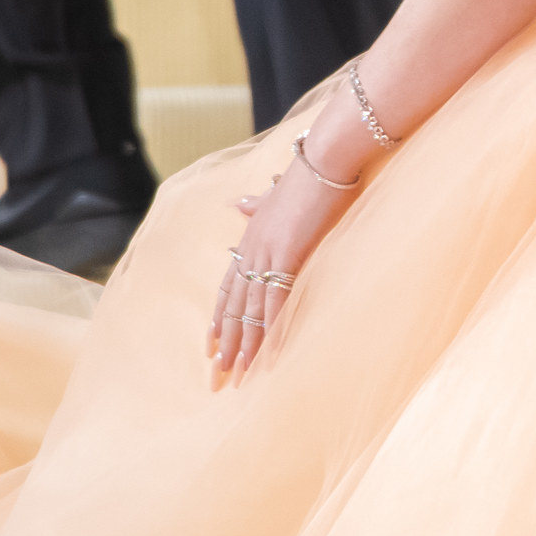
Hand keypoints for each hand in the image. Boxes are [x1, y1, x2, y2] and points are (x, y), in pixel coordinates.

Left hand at [208, 136, 363, 386]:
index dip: (219, 316)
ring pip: (251, 311)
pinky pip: (276, 304)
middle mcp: (251, 249)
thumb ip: (258, 203)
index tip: (211, 344)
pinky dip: (271, 332)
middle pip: (234, 305)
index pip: (227, 286)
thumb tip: (239, 202)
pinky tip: (268, 355)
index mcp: (250, 237)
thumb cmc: (308, 175)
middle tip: (218, 373)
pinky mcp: (287, 258)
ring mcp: (267, 254)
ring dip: (246, 345)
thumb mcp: (277, 192)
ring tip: (239, 374)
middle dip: (227, 341)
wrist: (325, 160)